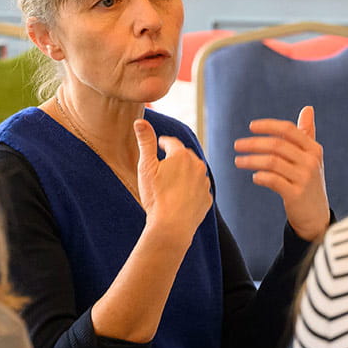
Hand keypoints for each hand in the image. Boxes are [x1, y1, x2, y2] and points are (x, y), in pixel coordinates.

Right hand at [134, 119, 212, 244]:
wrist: (171, 226)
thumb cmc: (156, 197)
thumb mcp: (146, 167)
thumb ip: (145, 142)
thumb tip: (140, 121)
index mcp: (182, 156)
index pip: (172, 143)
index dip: (164, 142)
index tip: (160, 143)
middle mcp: (197, 166)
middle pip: (185, 156)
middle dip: (176, 157)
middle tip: (166, 161)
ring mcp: (204, 183)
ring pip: (194, 172)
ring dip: (185, 173)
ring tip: (173, 179)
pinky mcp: (207, 199)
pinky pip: (198, 189)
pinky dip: (191, 189)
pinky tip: (181, 196)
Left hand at [234, 106, 329, 240]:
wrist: (316, 216)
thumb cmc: (309, 182)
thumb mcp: (312, 157)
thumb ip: (308, 133)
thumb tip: (308, 108)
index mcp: (313, 149)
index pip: (289, 130)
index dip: (268, 126)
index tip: (251, 126)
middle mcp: (311, 161)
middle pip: (277, 145)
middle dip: (254, 143)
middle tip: (237, 145)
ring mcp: (304, 178)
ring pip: (272, 162)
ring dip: (251, 160)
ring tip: (238, 161)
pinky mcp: (295, 194)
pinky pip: (273, 180)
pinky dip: (260, 177)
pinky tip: (254, 177)